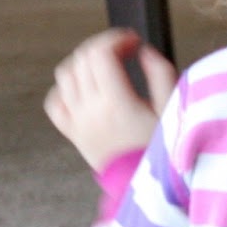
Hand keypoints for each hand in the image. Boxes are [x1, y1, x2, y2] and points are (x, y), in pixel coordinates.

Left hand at [44, 27, 177, 170]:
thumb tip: (144, 51)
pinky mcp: (72, 133)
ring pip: (64, 75)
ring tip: (103, 65)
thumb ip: (160, 74)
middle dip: (103, 46)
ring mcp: (77, 122)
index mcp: (116, 103)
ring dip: (83, 62)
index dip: (117, 39)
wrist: (144, 188)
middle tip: (123, 50)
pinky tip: (83, 88)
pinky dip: (65, 88)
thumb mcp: (172, 110)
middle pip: (82, 59)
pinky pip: (55, 102)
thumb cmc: (162, 152)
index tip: (133, 42)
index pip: (101, 53)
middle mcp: (91, 110)